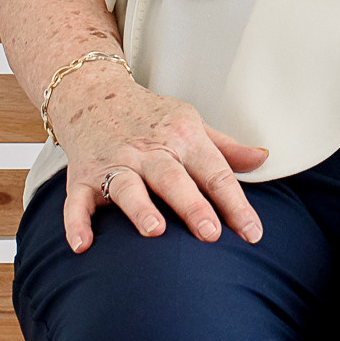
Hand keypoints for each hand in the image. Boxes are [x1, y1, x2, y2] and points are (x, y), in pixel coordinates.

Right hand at [49, 59, 267, 252]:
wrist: (93, 94)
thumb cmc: (151, 117)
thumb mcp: (192, 123)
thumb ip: (226, 148)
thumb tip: (263, 159)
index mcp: (182, 137)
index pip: (214, 172)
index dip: (236, 204)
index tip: (252, 233)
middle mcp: (149, 150)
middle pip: (173, 178)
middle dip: (192, 205)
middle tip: (211, 234)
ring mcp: (114, 162)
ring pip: (127, 186)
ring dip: (140, 208)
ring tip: (155, 231)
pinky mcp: (82, 177)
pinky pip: (76, 202)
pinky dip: (77, 223)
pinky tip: (82, 246)